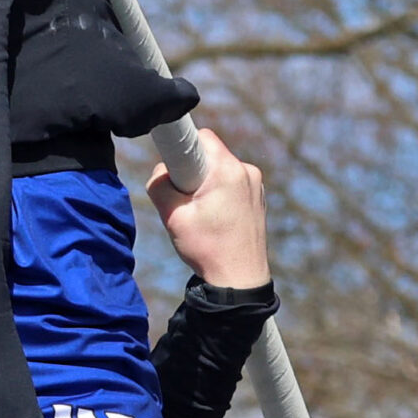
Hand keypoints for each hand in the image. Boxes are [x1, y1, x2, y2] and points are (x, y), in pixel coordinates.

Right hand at [146, 127, 269, 288]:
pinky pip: (231, 183)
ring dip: (205, 184)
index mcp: (227, 170)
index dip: (181, 149)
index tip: (173, 170)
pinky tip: (215, 220)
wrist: (239, 281)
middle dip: (191, 171)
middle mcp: (247, 171)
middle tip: (184, 200)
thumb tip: (161, 172)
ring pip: (220, 169)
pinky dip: (219, 194)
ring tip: (201, 215)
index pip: (200, 137)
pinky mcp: (257, 197)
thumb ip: (159, 184)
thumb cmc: (208, 249)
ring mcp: (256, 184)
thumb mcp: (172, 216)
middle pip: (209, 153)